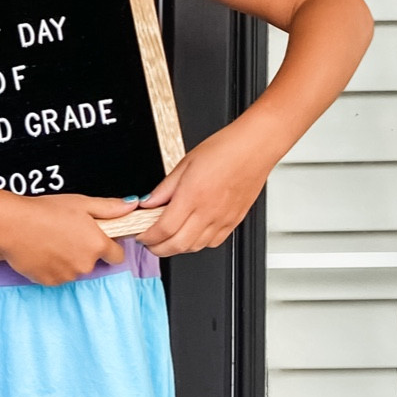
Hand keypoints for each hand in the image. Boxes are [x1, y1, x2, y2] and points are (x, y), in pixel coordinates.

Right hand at [0, 192, 130, 285]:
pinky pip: (57, 276)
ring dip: (67, 260)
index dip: (108, 247)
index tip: (96, 239)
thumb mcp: (81, 203)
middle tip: (65, 234)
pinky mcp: (50, 282)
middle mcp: (86, 264)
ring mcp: (68, 276)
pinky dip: (52, 267)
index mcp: (97, 245)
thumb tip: (132, 206)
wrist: (13, 225)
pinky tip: (41, 252)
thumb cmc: (45, 211)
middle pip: (92, 262)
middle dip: (83, 251)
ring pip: (74, 270)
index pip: (117, 256)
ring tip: (50, 241)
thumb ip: (110, 208)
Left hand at [140, 125, 269, 255]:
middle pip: (177, 245)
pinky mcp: (234, 221)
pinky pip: (213, 242)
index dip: (148, 237)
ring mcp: (223, 219)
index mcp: (192, 196)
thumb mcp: (184, 164)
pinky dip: (198, 244)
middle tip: (150, 241)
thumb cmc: (224, 149)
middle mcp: (208, 211)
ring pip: (195, 247)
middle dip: (158, 248)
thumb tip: (148, 203)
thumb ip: (164, 188)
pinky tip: (191, 233)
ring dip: (177, 247)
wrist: (255, 147)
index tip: (141, 235)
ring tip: (168, 238)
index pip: (163, 229)